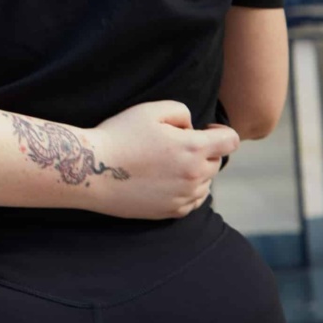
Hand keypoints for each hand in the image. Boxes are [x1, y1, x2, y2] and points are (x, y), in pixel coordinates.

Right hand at [85, 101, 238, 219]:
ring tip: (166, 165)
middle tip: (175, 147)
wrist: (91, 170)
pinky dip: (186, 191)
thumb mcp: (149, 110)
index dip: (222, 133)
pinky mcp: (170, 212)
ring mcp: (183, 196)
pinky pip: (192, 201)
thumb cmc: (118, 136)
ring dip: (194, 173)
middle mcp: (194, 175)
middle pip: (216, 162)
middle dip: (203, 152)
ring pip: (205, 183)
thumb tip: (192, 127)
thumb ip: (181, 112)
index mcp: (193, 148)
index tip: (207, 131)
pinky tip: (165, 181)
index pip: (231, 141)